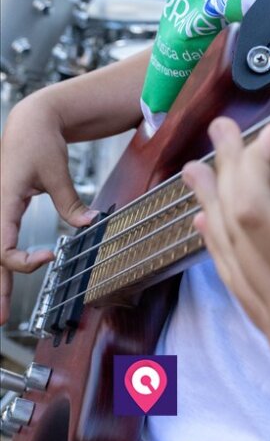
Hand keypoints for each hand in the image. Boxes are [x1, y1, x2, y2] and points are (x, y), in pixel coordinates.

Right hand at [0, 91, 97, 326]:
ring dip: (0, 277)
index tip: (49, 258)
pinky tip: (9, 274)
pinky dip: (6, 258)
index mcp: (3, 202)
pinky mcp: (5, 209)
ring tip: (1, 308)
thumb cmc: (39, 141)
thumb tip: (89, 224)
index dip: (23, 260)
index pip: (3, 246)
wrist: (30, 121)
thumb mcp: (57, 171)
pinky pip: (2, 239)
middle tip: (1, 319)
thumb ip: (71, 201)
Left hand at [182, 119, 269, 434]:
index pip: (259, 216)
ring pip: (229, 263)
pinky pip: (240, 289)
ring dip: (212, 210)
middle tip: (222, 130)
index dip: (253, 167)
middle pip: (237, 233)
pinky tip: (210, 224)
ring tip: (198, 171)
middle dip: (227, 175)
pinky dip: (222, 250)